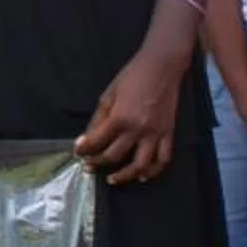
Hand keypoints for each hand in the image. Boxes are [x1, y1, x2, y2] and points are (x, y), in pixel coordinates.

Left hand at [76, 53, 179, 184]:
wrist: (161, 66)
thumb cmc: (132, 77)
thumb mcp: (109, 94)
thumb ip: (98, 118)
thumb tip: (87, 138)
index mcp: (120, 117)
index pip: (97, 141)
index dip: (84, 149)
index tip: (78, 152)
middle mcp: (137, 129)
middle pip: (115, 156)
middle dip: (98, 163)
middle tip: (89, 166)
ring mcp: (155, 133)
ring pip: (140, 165)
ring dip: (125, 176)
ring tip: (112, 179)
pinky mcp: (168, 133)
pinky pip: (163, 158)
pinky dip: (153, 170)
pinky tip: (143, 175)